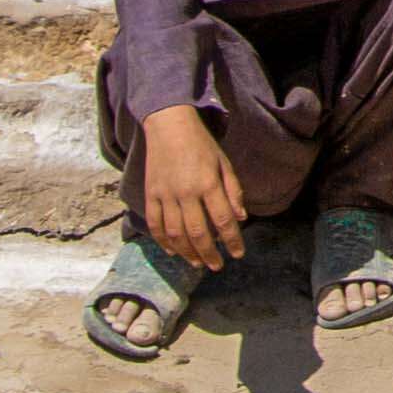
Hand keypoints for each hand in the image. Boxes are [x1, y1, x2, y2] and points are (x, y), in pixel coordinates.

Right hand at [135, 105, 245, 270]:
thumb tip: (241, 219)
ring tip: (198, 263)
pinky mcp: (150, 194)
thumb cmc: (201, 144)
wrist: (168, 126)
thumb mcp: (224, 163)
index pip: (223, 220)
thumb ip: (233, 191)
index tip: (237, 254)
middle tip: (217, 266)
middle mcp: (186, 192)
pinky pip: (155, 224)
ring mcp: (165, 195)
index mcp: (208, 183)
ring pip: (175, 233)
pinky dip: (163, 241)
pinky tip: (173, 252)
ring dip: (187, 253)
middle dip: (209, 254)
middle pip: (198, 232)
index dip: (232, 240)